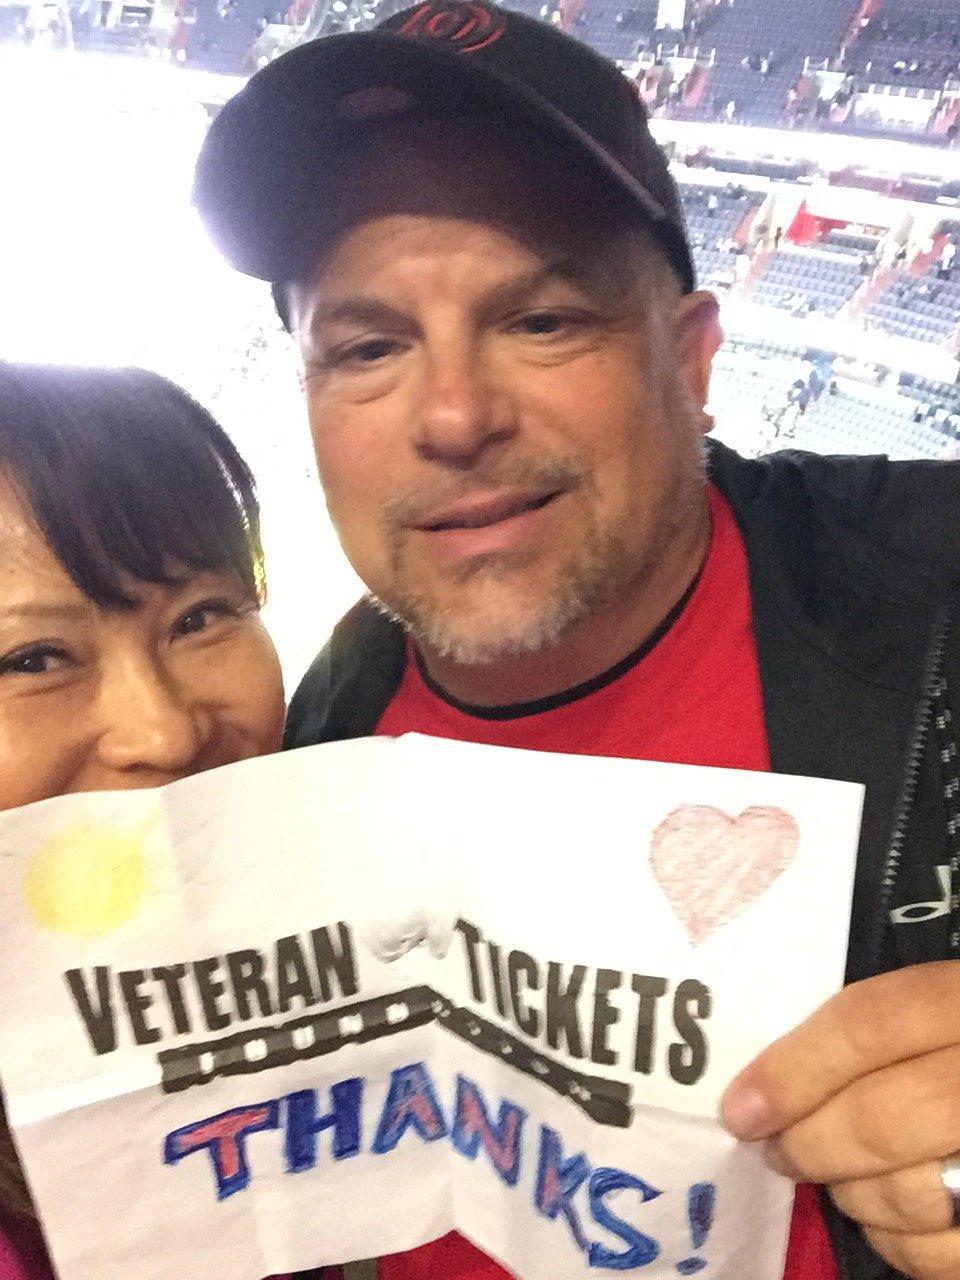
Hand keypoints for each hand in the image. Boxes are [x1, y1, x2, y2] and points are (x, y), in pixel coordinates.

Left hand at [720, 962, 959, 1279]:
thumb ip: (871, 1024)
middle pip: (879, 1120)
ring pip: (907, 1195)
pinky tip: (886, 1215)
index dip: (792, 1070)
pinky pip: (937, 1253)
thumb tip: (769, 1080)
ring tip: (836, 1175)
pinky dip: (897, 1242)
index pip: (866, 1026)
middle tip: (775, 1150)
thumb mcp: (934, 1002)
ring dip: (849, 1192)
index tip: (739, 1108)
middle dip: (809, 1144)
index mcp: (959, 1002)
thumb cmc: (957, 1036)